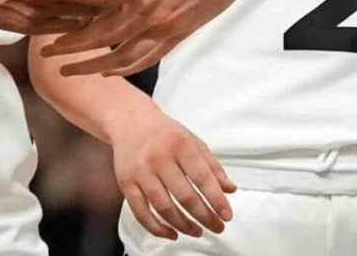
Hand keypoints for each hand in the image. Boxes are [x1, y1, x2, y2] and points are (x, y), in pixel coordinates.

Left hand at [44, 0, 248, 76]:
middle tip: (49, 59)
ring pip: (129, 60)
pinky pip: (151, 58)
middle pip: (108, 46)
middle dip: (77, 55)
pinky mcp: (182, 34)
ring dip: (100, 68)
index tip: (49, 42)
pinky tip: (114, 69)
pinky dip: (129, 67)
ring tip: (76, 72)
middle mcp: (157, 19)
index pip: (102, 23)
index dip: (74, 37)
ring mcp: (171, 30)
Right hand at [109, 104, 234, 239]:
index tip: (227, 215)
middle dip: (204, 217)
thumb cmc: (165, 133)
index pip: (202, 177)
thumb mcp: (193, 142)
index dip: (216, 199)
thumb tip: (230, 190)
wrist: (130, 121)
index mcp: (180, 145)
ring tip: (198, 231)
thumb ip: (213, 166)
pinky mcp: (126, 183)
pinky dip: (157, 228)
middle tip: (217, 227)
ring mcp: (140, 172)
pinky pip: (141, 213)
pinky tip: (172, 233)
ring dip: (184, 225)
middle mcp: (159, 158)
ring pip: (164, 208)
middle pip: (184, 196)